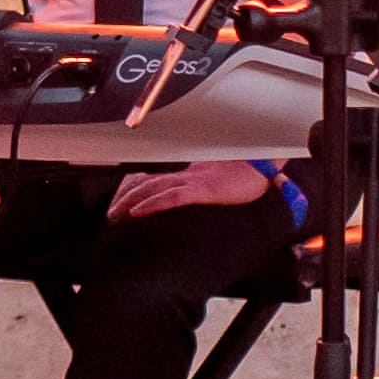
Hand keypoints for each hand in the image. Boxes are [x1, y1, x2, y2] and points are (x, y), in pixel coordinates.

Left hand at [107, 160, 274, 224]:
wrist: (268, 164)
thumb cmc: (251, 172)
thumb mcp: (224, 182)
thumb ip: (210, 187)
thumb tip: (204, 197)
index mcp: (192, 173)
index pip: (156, 179)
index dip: (136, 188)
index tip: (121, 200)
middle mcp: (189, 175)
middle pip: (147, 183)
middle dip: (125, 197)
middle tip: (110, 212)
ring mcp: (194, 181)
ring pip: (153, 189)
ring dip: (130, 202)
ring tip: (115, 214)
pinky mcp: (203, 189)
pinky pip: (171, 197)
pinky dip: (151, 204)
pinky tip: (137, 213)